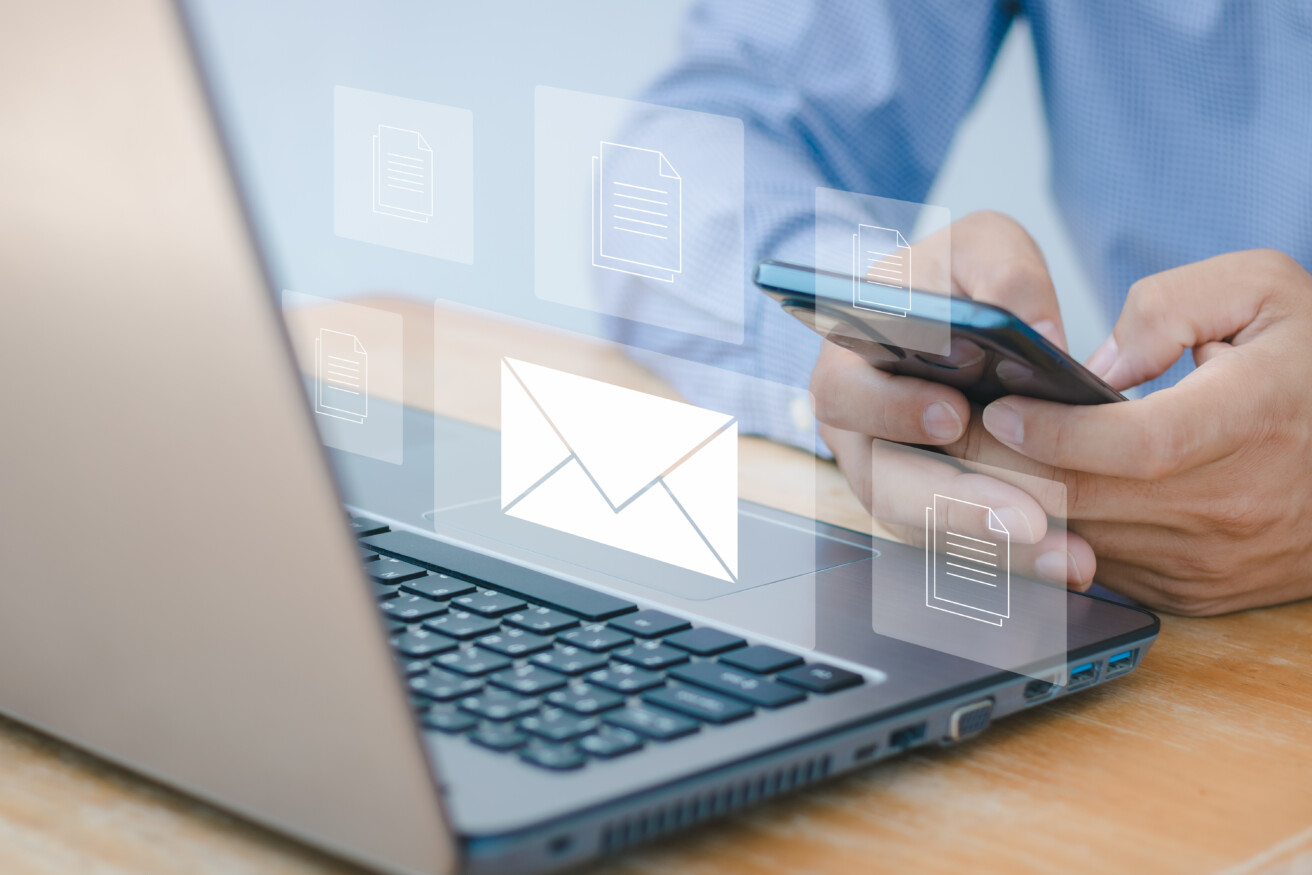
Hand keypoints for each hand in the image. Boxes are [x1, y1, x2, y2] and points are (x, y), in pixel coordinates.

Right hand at [813, 211, 1096, 585]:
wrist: (958, 321)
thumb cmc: (957, 280)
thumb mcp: (981, 246)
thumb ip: (1005, 273)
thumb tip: (1041, 337)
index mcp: (848, 360)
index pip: (845, 393)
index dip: (891, 410)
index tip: (952, 415)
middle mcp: (857, 431)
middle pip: (885, 482)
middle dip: (957, 503)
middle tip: (1026, 517)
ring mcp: (890, 477)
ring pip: (927, 528)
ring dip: (996, 547)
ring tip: (1066, 556)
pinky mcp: (930, 512)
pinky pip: (962, 549)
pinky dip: (1017, 561)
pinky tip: (1073, 562)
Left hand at [976, 249, 1311, 614]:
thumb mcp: (1265, 292)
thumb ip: (1170, 307)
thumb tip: (1095, 367)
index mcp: (1254, 420)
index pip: (1137, 443)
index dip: (1057, 429)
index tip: (1000, 405)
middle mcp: (1232, 505)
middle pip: (1087, 499)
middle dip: (999, 464)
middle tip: (945, 428)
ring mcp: (1209, 560)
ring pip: (1080, 541)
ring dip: (1011, 504)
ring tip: (963, 457)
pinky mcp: (1192, 591)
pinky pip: (1097, 566)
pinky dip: (1048, 533)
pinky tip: (1011, 495)